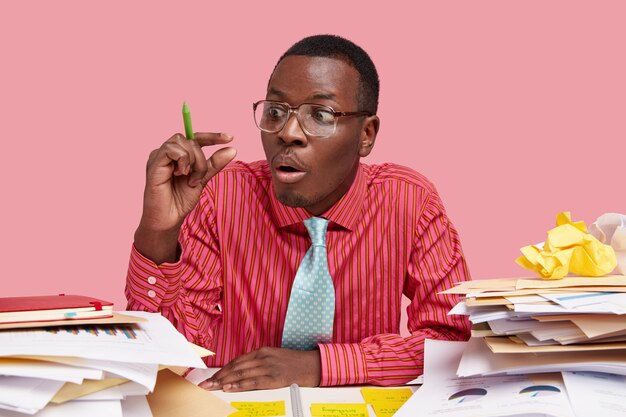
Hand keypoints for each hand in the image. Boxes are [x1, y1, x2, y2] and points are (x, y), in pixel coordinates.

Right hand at [134, 132, 235, 262]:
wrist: (168, 219)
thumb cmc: (181, 200)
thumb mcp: (202, 179)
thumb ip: (214, 164)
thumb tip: (232, 149)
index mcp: (178, 156)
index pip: (195, 138)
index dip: (212, 136)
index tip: (230, 138)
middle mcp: (167, 153)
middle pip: (190, 140)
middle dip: (201, 158)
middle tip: (199, 178)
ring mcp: (159, 156)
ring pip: (181, 141)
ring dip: (193, 160)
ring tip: (190, 179)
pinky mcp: (154, 162)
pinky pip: (171, 149)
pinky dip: (182, 160)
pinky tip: (181, 174)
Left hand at [199, 347, 320, 391]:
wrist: (313, 365)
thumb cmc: (295, 363)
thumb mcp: (275, 357)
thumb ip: (260, 362)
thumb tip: (243, 372)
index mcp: (263, 351)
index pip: (237, 361)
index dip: (222, 369)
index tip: (211, 377)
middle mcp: (263, 357)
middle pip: (236, 367)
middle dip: (218, 376)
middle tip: (205, 384)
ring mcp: (269, 367)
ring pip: (241, 374)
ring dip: (224, 382)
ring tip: (212, 387)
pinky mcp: (275, 378)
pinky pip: (253, 382)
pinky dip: (239, 386)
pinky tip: (229, 388)